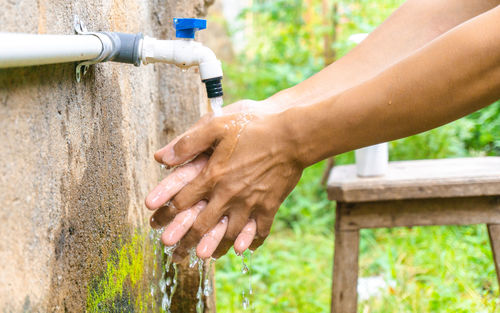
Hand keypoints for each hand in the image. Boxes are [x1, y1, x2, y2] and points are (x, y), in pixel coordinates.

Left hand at [153, 100, 303, 259]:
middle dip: (185, 241)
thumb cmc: (254, 125)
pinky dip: (251, 241)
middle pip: (202, 225)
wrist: (292, 133)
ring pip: (229, 233)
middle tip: (173, 254)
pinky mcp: (270, 205)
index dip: (166, 215)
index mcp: (213, 175)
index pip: (183, 201)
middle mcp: (229, 194)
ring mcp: (251, 202)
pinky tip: (245, 249)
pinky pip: (259, 229)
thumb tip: (161, 158)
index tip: (155, 225)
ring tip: (205, 257)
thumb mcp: (216, 125)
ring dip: (215, 247)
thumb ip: (188, 142)